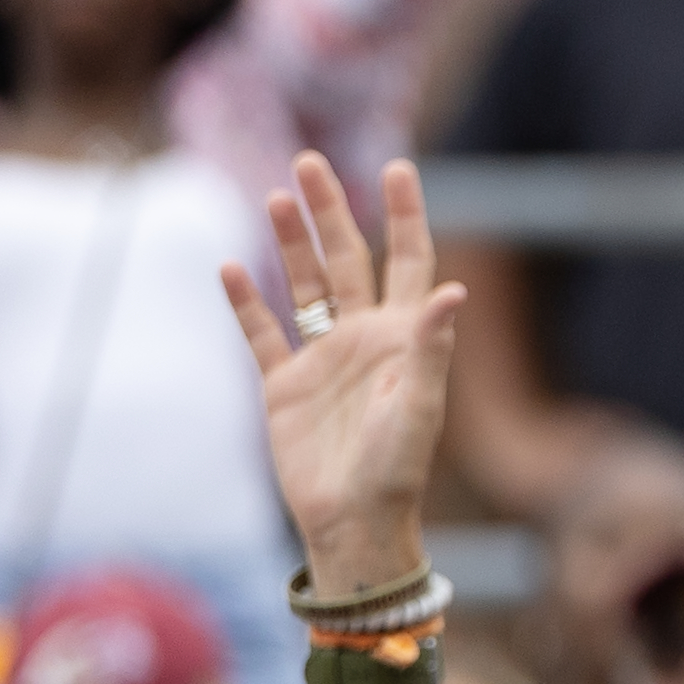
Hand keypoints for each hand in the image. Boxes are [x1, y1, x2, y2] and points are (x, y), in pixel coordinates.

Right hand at [219, 152, 461, 600]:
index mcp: (406, 336)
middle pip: (348, 259)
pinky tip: (231, 266)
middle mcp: (365, 337)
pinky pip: (263, 334)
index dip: (404, 214)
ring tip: (276, 196)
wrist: (352, 521)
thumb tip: (452, 291)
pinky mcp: (284, 384)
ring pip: (304, 286)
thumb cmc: (397, 469)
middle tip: (310, 162)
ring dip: (290, 244)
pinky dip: (246, 302)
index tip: (398, 166)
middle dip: (332, 212)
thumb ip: (431, 348)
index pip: (408, 260)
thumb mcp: (419, 407)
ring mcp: (323, 358)